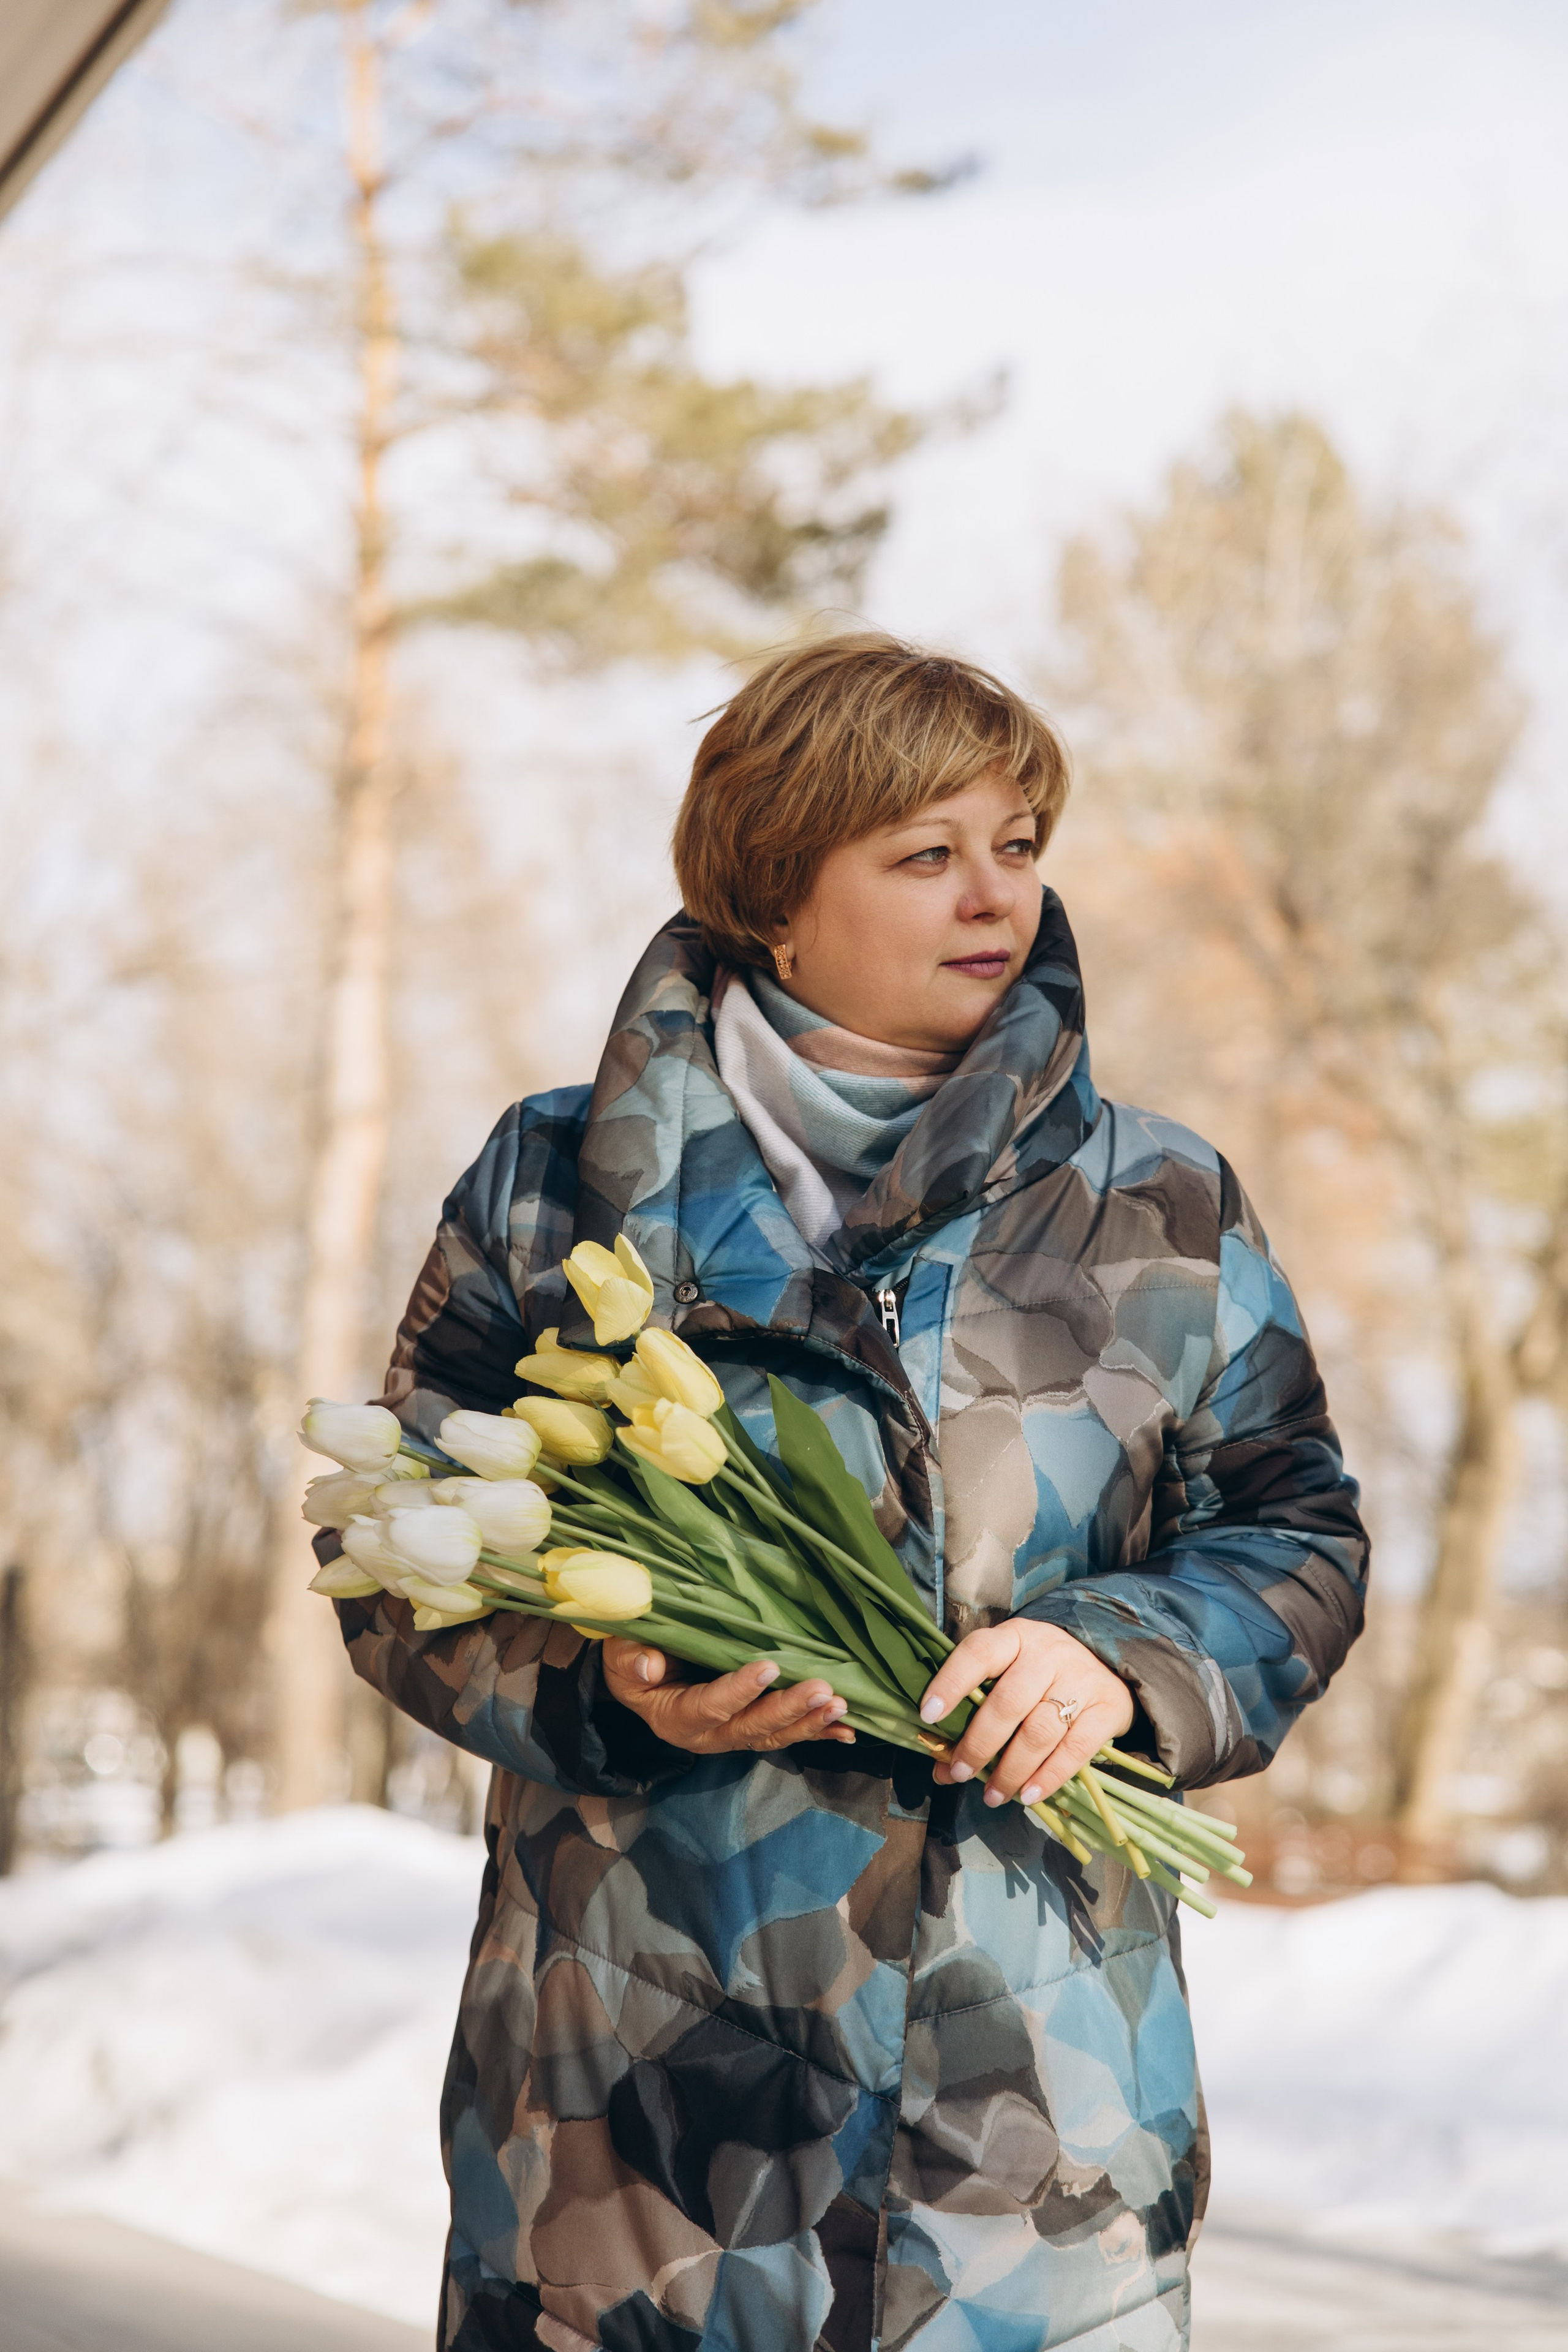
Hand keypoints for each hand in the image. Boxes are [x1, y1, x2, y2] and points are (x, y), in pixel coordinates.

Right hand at [602, 1641, 855, 1755]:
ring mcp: (732, 1736)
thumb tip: (650, 1665)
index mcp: (675, 1717)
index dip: (738, 1690)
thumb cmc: (632, 1660)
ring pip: (774, 1736)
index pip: (708, 1706)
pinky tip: (846, 1731)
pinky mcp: (750, 1731)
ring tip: (839, 1705)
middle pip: (750, 1728)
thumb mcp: (621, 1656)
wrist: (641, 1679)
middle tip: (820, 1690)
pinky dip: (817, 1734)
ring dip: (809, 1723)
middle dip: (787, 1710)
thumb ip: (631, 1659)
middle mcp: (707, 1736)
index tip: (769, 1667)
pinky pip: (786, 1736)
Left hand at [920, 1619, 1132, 1807]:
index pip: (978, 1653)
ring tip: (993, 1795)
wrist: (1108, 1663)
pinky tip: (1029, 1796)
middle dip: (979, 1743)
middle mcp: (1047, 1654)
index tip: (929, 1715)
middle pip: (1008, 1702)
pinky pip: (1076, 1749)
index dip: (951, 1683)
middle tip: (961, 1773)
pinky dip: (1050, 1776)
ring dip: (1011, 1769)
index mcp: (1014, 1638)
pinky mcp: (1107, 1708)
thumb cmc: (1041, 1675)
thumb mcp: (1006, 1678)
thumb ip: (972, 1718)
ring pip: (1039, 1730)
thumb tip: (940, 1769)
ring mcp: (1080, 1679)